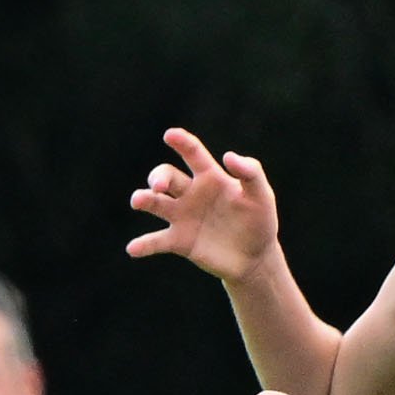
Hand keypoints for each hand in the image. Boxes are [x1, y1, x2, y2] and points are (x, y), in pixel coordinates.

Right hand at [127, 129, 279, 279]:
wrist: (256, 258)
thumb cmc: (259, 221)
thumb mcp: (262, 196)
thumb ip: (251, 173)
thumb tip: (229, 156)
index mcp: (209, 176)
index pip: (192, 153)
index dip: (181, 141)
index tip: (171, 135)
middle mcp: (190, 192)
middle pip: (167, 176)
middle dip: (158, 177)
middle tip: (158, 186)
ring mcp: (182, 216)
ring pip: (156, 203)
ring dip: (144, 199)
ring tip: (138, 201)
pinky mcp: (180, 242)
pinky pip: (157, 241)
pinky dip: (144, 245)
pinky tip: (133, 249)